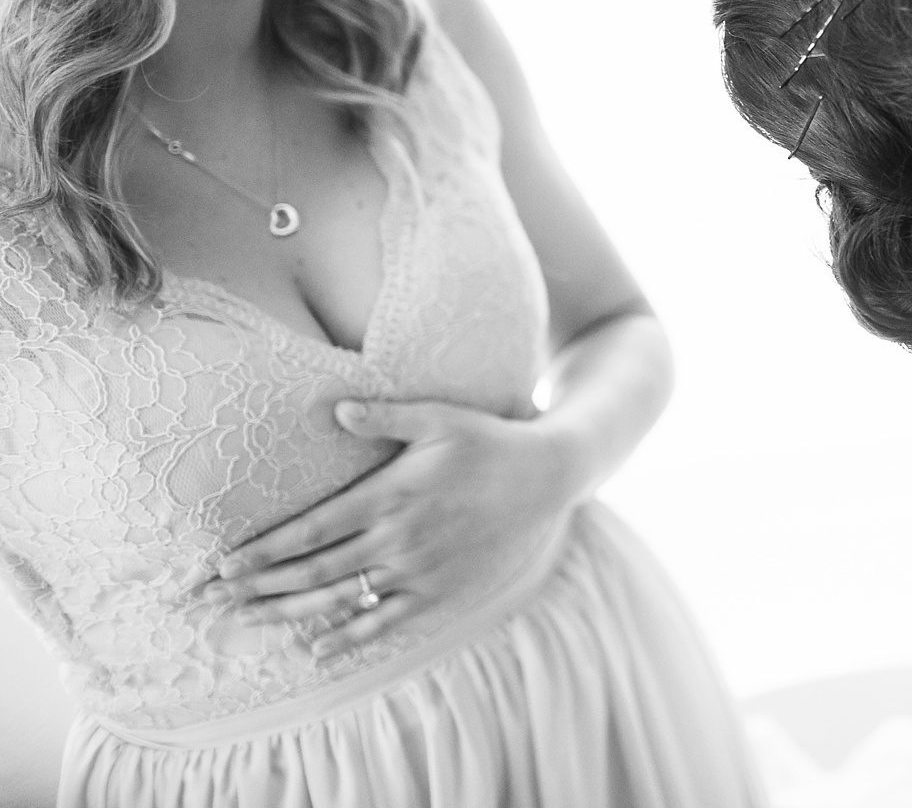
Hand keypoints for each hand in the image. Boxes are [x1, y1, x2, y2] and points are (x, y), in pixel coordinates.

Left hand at [204, 398, 578, 659]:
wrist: (546, 478)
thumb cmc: (488, 441)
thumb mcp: (440, 416)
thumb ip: (386, 416)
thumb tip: (335, 410)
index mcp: (391, 495)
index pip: (311, 530)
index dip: (264, 551)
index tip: (223, 565)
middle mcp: (399, 539)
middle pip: (315, 572)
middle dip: (261, 587)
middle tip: (215, 600)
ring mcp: (420, 571)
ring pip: (342, 601)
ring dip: (291, 614)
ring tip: (248, 622)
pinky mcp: (441, 592)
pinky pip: (386, 622)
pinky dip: (349, 638)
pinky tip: (317, 651)